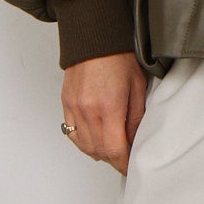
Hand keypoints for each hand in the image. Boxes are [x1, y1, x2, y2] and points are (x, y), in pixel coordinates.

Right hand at [60, 52, 146, 175]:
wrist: (94, 37)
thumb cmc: (118, 56)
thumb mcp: (137, 87)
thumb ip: (135, 118)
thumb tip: (133, 140)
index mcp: (109, 107)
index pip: (114, 149)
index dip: (122, 163)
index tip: (129, 167)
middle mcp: (88, 110)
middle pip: (98, 151)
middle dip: (113, 159)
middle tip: (123, 158)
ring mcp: (74, 107)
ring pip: (84, 145)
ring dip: (98, 152)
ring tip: (111, 149)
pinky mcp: (66, 103)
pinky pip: (71, 133)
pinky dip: (83, 141)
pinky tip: (94, 139)